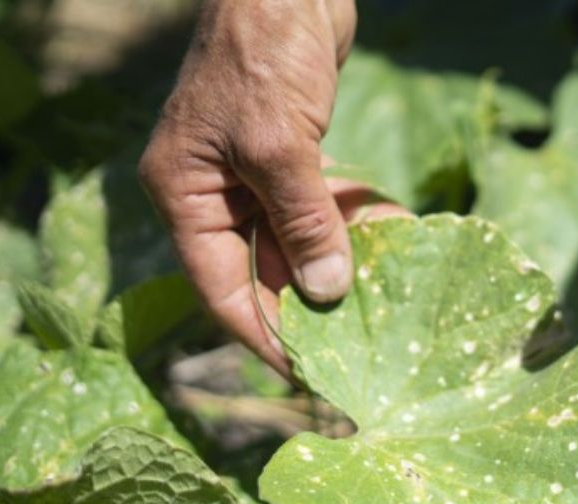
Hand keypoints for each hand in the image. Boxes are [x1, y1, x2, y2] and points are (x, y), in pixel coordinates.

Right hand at [139, 0, 359, 375]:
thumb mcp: (281, 147)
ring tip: (383, 295)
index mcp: (185, 193)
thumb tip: (327, 294)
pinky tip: (392, 230)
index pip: (219, 287)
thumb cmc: (266, 55)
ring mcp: (251, 171)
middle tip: (357, 343)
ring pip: (294, 239)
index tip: (306, 374)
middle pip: (259, 269)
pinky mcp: (288, 152)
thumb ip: (303, 223)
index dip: (261, 335)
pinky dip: (350, 219)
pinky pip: (318, 205)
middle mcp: (212, 190)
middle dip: (309, 301)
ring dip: (338, 261)